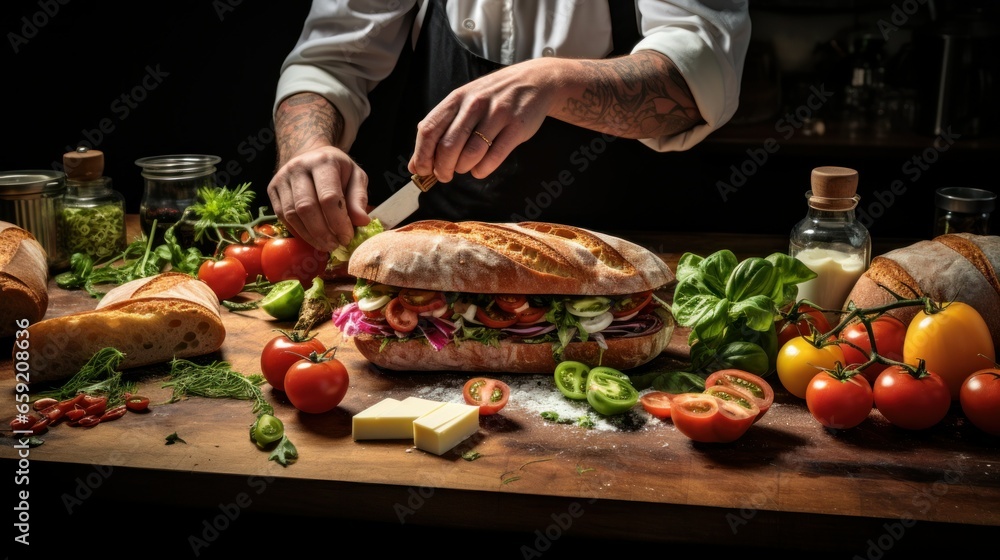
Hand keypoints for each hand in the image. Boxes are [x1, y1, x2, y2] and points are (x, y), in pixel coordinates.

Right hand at [266, 146, 369, 252]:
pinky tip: (311, 238)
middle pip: (306, 207)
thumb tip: (362, 222)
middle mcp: (298, 167)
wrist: (311, 155)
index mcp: (323, 162)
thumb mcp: (356, 177)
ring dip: (309, 235)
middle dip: (322, 232)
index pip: (328, 197)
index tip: (347, 237)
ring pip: (292, 214)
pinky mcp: (272, 189)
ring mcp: (282, 178)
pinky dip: (298, 231)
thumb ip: (359, 198)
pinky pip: (282, 216)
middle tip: (335, 245)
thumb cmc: (337, 170)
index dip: (338, 222)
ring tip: (325, 245)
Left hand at [408, 58, 558, 181]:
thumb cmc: (493, 97)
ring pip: (471, 154)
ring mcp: (497, 114)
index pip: (429, 129)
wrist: (535, 82)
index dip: (422, 155)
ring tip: (464, 168)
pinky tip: (480, 169)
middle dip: (442, 168)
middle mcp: (475, 104)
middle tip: (445, 176)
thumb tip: (415, 165)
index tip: (423, 170)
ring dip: (463, 168)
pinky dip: (482, 170)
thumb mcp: (464, 103)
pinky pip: (494, 157)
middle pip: (448, 145)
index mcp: (457, 98)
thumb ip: (440, 129)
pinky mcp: (517, 127)